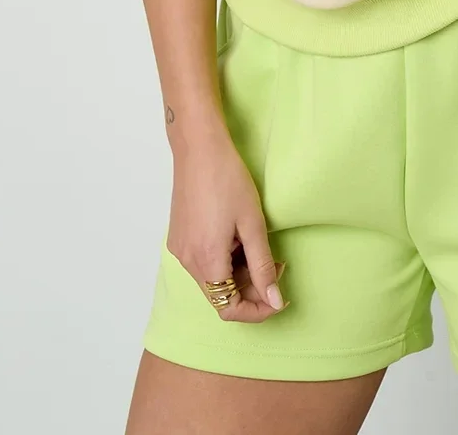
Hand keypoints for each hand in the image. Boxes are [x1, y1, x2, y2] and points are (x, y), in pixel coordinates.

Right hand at [167, 125, 287, 322]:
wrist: (199, 148)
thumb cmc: (228, 179)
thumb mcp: (253, 223)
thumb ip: (262, 265)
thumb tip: (274, 299)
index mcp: (206, 261)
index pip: (229, 310)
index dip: (257, 310)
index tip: (279, 295)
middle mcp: (187, 261)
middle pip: (220, 296)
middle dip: (251, 289)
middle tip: (276, 265)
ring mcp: (180, 249)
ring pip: (212, 279)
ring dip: (238, 273)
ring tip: (257, 245)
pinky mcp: (178, 237)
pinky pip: (202, 262)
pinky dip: (223, 260)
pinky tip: (237, 237)